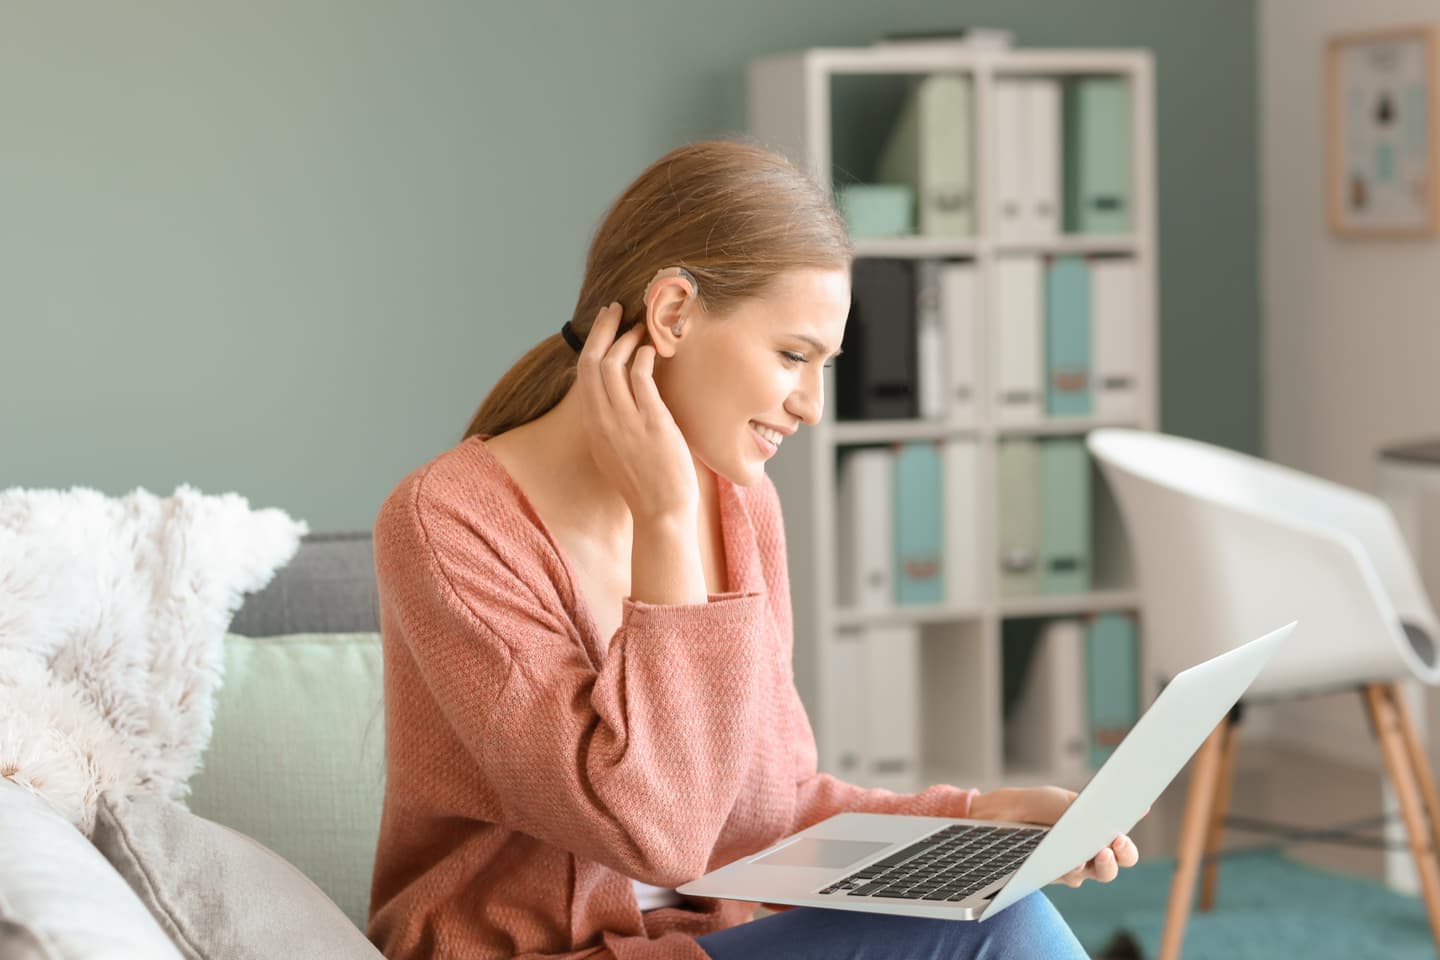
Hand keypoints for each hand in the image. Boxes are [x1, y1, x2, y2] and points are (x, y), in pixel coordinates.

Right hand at [576, 303, 697, 521]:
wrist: (661, 513)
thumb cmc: (646, 484)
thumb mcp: (616, 452)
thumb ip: (614, 424)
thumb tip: (622, 399)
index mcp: (593, 427)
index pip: (584, 374)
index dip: (593, 343)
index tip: (605, 324)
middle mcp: (602, 420)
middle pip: (592, 361)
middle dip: (602, 329)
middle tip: (616, 309)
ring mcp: (625, 421)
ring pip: (613, 364)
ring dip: (627, 338)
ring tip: (643, 327)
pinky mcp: (651, 422)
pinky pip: (640, 378)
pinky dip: (644, 357)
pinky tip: (653, 350)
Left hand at [970, 786, 1140, 887]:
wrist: (998, 815)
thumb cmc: (1034, 805)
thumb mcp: (1060, 801)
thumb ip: (1091, 808)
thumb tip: (1135, 807)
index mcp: (1097, 833)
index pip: (1124, 845)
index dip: (1128, 843)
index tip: (1124, 832)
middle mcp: (1090, 855)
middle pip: (1118, 864)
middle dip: (1121, 855)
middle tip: (1113, 843)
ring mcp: (1073, 868)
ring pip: (1097, 874)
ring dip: (1099, 865)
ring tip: (1093, 853)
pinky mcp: (1053, 875)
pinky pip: (1068, 877)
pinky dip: (1072, 868)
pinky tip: (1069, 860)